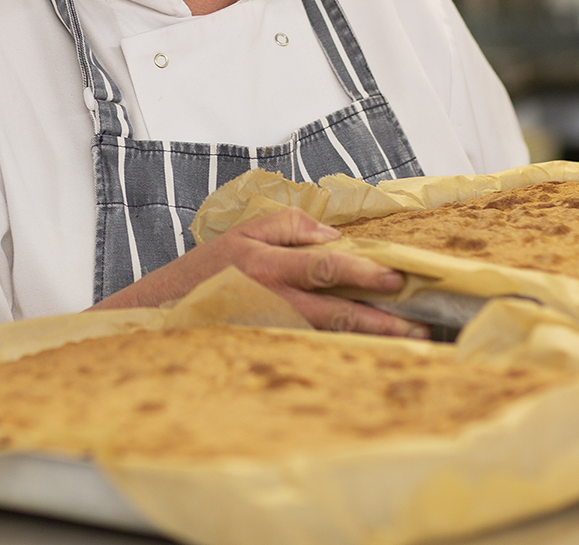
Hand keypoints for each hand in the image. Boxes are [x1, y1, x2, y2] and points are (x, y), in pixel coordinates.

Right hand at [90, 208, 427, 336]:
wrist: (161, 312)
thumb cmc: (206, 269)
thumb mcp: (242, 231)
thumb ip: (289, 225)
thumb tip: (332, 236)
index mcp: (266, 261)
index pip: (323, 264)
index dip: (361, 271)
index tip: (395, 278)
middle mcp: (271, 296)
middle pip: (334, 308)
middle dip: (378, 317)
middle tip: (417, 324)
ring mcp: (271, 327)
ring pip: (329, 333)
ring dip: (369, 337)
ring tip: (407, 341)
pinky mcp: (269, 347)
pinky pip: (313, 348)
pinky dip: (344, 350)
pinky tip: (370, 353)